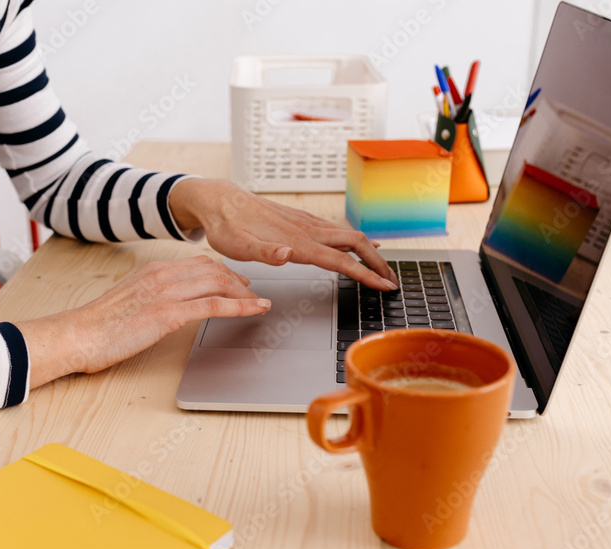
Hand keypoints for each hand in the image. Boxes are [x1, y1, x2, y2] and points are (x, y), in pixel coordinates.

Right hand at [16, 256, 269, 387]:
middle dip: (238, 280)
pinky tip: (255, 310)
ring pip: (218, 283)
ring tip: (259, 302)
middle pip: (213, 270)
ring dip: (244, 293)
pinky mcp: (169, 313)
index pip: (197, 263)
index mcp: (152, 271)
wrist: (79, 335)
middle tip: (252, 291)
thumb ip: (148, 298)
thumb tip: (161, 307)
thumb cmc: (96, 327)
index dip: (222, 270)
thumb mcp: (127, 302)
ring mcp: (167, 292)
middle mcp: (162, 275)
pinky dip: (240, 307)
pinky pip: (214, 306)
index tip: (235, 280)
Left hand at [169, 178, 398, 290]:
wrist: (219, 201)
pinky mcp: (300, 221)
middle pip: (355, 244)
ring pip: (348, 235)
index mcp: (297, 242)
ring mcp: (305, 224)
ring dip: (369, 252)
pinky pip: (336, 231)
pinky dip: (355, 242)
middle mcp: (306, 230)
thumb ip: (263, 253)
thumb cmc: (226, 226)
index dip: (365, 274)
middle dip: (377, 263)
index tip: (384, 286)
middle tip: (392, 281)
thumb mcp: (237, 246)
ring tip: (382, 268)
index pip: (341, 260)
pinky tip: (357, 246)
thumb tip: (287, 254)